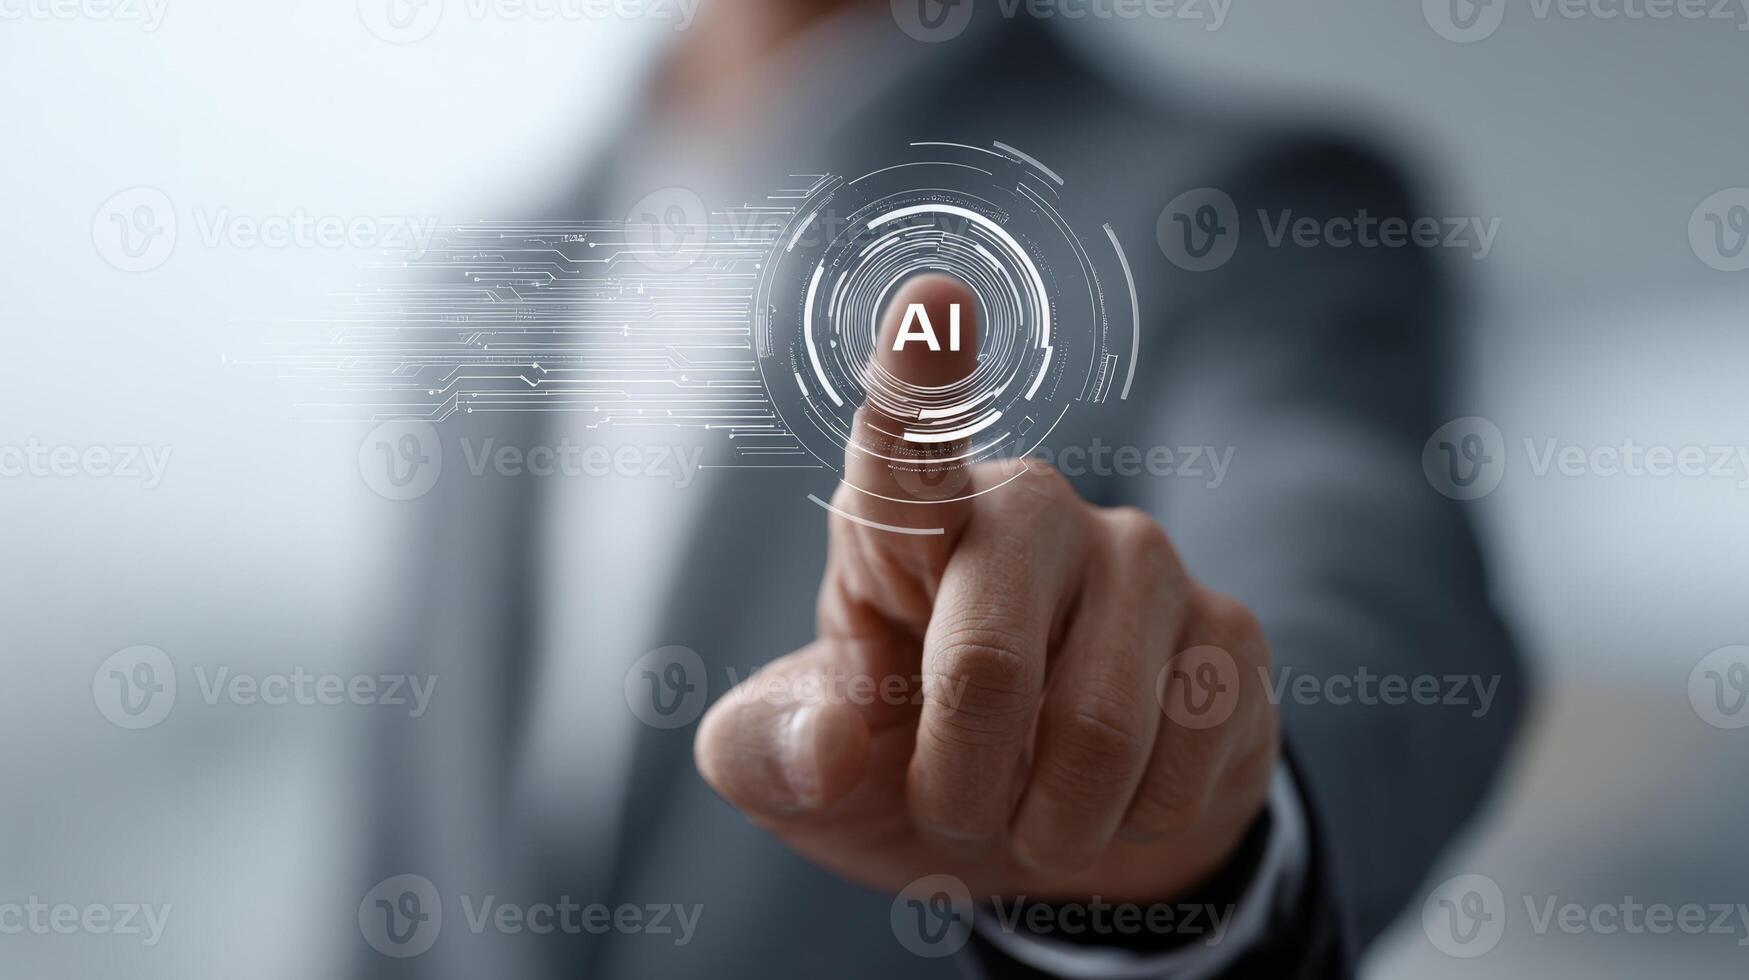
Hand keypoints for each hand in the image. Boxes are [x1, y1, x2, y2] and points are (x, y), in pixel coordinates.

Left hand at [695, 275, 1277, 903]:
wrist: (1046, 830)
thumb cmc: (903, 767)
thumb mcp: (802, 775)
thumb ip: (767, 754)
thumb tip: (828, 743)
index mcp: (907, 525)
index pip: (907, 448)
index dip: (921, 375)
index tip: (935, 302)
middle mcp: (1031, 512)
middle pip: (983, 664)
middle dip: (955, 784)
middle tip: (950, 807)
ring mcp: (1143, 561)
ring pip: (1097, 734)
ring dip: (1047, 820)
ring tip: (1032, 809)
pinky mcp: (1230, 629)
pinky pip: (1184, 760)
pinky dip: (1129, 824)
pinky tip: (1116, 798)